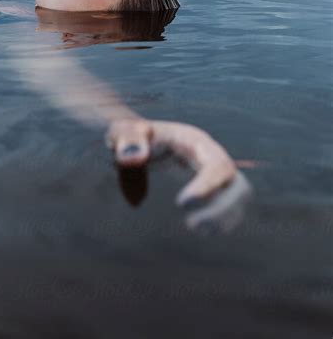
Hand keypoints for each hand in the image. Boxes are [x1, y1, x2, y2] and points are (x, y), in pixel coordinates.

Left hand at [106, 118, 247, 215]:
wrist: (135, 139)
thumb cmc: (128, 136)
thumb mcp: (122, 132)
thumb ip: (127, 140)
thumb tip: (136, 157)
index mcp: (194, 140)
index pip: (216, 165)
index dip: (206, 187)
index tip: (181, 204)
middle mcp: (211, 155)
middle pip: (237, 183)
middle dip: (223, 209)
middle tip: (191, 225)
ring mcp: (214, 170)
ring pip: (239, 196)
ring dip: (224, 218)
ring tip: (195, 228)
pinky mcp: (213, 185)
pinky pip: (232, 204)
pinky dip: (222, 220)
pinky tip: (200, 229)